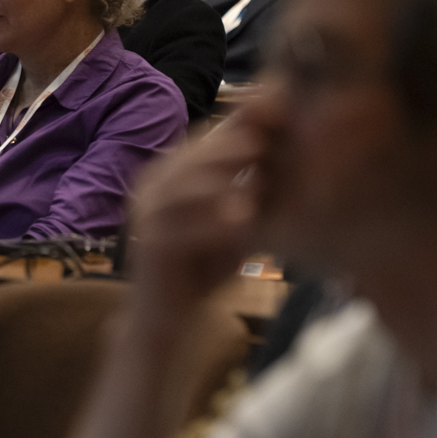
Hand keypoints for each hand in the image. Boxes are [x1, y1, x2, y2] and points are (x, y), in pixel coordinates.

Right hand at [126, 119, 266, 320]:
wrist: (167, 317)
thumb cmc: (202, 267)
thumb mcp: (231, 222)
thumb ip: (249, 191)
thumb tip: (291, 155)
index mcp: (168, 175)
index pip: (204, 140)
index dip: (237, 129)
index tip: (274, 120)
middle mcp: (150, 188)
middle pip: (190, 157)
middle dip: (230, 147)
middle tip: (266, 143)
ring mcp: (145, 216)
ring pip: (181, 188)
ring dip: (220, 180)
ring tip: (259, 179)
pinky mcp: (147, 244)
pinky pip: (178, 228)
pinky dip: (210, 223)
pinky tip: (242, 221)